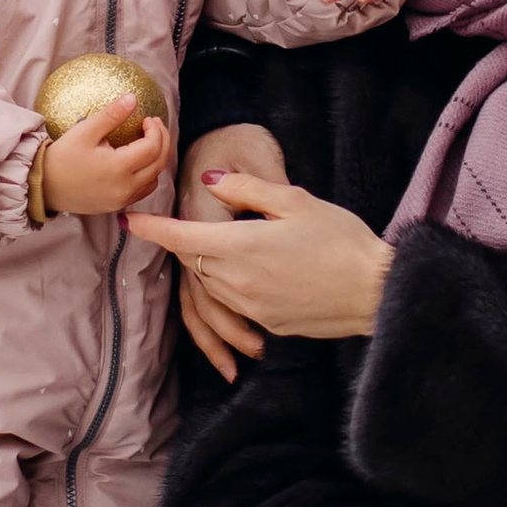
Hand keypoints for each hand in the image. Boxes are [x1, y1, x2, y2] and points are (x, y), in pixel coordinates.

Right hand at [43, 109, 171, 220]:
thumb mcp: (85, 131)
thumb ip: (111, 115)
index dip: (155, 130)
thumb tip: (132, 98)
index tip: (147, 118)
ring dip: (157, 159)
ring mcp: (122, 200)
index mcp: (119, 168)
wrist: (44, 187)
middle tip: (154, 126)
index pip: (152, 147)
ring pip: (154, 180)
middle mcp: (125, 188)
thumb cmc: (62, 158)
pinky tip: (138, 161)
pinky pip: (142, 191)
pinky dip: (148, 175)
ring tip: (149, 142)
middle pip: (159, 163)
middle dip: (162, 141)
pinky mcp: (117, 206)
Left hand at [129, 167, 393, 361]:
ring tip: (231, 248)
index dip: (151, 228)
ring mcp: (251, 309)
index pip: (179, 238)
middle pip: (193, 263)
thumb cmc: (341, 239)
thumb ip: (247, 190)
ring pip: (212, 286)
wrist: (376, 291)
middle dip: (186, 244)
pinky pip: (236, 306)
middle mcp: (236, 282)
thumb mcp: (295, 201)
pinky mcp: (268, 325)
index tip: (131, 220)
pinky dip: (235, 288)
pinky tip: (259, 274)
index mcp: (239, 247)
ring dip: (211, 268)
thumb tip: (212, 180)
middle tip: (186, 224)